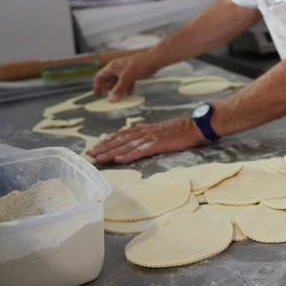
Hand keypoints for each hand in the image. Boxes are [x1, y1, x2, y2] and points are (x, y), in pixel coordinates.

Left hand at [89, 117, 205, 163]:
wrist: (195, 126)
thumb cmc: (181, 129)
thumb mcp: (161, 130)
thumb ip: (148, 134)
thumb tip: (137, 140)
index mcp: (144, 128)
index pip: (121, 134)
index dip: (107, 141)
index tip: (96, 147)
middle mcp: (144, 132)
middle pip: (120, 140)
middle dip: (104, 147)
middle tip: (90, 154)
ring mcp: (150, 137)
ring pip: (126, 145)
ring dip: (111, 152)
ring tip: (99, 158)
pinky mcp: (158, 144)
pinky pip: (141, 150)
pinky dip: (129, 155)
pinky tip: (119, 159)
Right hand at [92, 54, 157, 100]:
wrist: (153, 59)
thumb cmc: (139, 64)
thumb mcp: (127, 77)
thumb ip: (119, 89)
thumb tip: (112, 99)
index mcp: (112, 67)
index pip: (100, 77)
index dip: (97, 86)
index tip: (96, 94)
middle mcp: (117, 68)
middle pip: (108, 80)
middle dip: (108, 89)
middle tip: (108, 98)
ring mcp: (125, 71)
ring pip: (118, 82)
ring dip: (118, 90)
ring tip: (118, 99)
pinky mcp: (133, 73)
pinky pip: (127, 83)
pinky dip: (127, 89)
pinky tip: (129, 94)